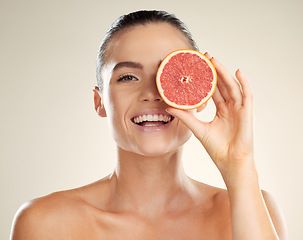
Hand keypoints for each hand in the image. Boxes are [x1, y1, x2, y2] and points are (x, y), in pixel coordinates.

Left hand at [167, 53, 254, 177]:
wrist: (230, 162)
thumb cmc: (217, 148)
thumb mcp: (198, 129)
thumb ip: (186, 117)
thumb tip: (169, 107)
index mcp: (221, 111)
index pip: (213, 91)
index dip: (206, 79)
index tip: (197, 69)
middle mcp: (231, 107)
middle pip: (222, 85)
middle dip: (214, 72)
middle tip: (204, 58)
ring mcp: (240, 109)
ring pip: (232, 87)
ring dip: (225, 73)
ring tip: (215, 60)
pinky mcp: (247, 113)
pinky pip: (247, 95)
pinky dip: (244, 83)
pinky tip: (238, 72)